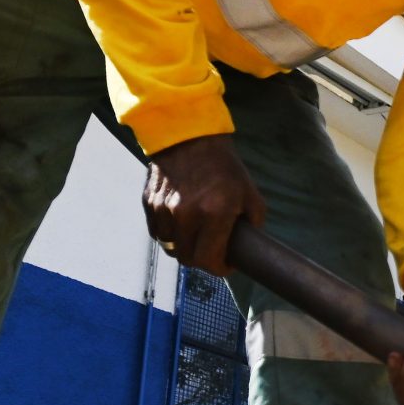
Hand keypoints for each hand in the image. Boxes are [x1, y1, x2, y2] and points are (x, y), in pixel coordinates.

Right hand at [143, 134, 264, 275]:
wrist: (188, 136)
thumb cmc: (223, 165)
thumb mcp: (249, 192)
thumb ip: (253, 222)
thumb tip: (249, 246)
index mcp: (214, 213)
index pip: (209, 260)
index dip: (220, 268)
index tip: (226, 264)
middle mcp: (186, 214)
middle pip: (188, 259)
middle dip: (202, 260)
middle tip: (212, 252)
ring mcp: (164, 209)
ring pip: (170, 247)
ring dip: (184, 248)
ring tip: (196, 237)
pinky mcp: (149, 203)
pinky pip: (158, 232)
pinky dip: (169, 234)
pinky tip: (181, 224)